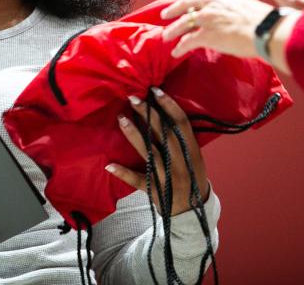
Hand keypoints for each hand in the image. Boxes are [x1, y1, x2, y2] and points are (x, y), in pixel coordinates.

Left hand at [105, 87, 209, 214]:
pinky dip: (124, 173)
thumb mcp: (193, 157)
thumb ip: (181, 139)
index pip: (181, 123)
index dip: (169, 106)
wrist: (192, 212)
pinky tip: (110, 164)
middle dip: (148, 114)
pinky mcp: (155, 190)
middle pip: (164, 134)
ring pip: (150, 153)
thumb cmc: (191, 177)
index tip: (155, 90)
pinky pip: (138, 181)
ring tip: (121, 118)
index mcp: (192, 151)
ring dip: (134, 135)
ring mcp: (167, 177)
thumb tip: (163, 111)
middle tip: (133, 98)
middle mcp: (180, 162)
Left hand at [160, 0, 271, 57]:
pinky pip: (188, 41)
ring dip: (172, 30)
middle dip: (173, 9)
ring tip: (166, 36)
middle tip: (165, 15)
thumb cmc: (262, 19)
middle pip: (185, 2)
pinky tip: (177, 52)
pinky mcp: (207, 34)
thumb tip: (220, 12)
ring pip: (183, 22)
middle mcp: (212, 0)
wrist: (267, 30)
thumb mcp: (243, 2)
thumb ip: (228, 3)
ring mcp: (208, 17)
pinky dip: (180, 47)